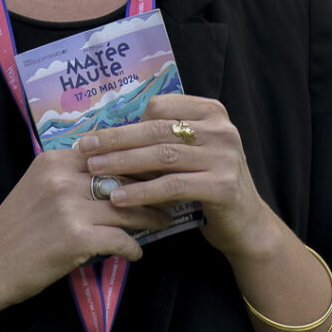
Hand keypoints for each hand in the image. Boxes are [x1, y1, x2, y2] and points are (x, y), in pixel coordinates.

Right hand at [0, 149, 171, 310]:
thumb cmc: (13, 231)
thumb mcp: (37, 189)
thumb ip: (70, 177)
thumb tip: (113, 177)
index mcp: (54, 160)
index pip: (108, 153)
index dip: (137, 161)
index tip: (158, 168)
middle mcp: (63, 178)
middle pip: (122, 178)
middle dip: (152, 186)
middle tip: (173, 193)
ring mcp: (69, 207)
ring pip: (127, 208)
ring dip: (150, 217)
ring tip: (164, 221)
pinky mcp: (76, 238)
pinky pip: (120, 239)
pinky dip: (132, 248)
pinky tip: (137, 253)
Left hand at [79, 95, 271, 259]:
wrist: (246, 224)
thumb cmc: (208, 184)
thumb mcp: (190, 154)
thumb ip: (161, 140)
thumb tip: (107, 137)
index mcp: (212, 112)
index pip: (161, 106)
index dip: (127, 121)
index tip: (97, 136)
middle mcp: (221, 129)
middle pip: (157, 129)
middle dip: (116, 140)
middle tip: (85, 150)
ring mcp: (225, 156)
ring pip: (163, 156)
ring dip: (124, 163)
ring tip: (95, 173)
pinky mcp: (223, 185)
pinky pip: (173, 186)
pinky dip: (142, 192)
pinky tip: (120, 198)